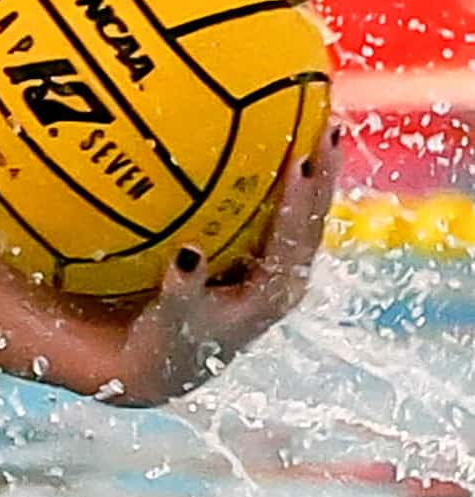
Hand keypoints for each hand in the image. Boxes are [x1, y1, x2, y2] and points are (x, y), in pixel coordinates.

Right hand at [94, 127, 341, 408]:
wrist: (168, 369)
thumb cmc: (167, 344)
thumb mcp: (171, 319)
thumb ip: (181, 289)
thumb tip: (188, 252)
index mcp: (272, 293)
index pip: (294, 238)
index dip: (299, 200)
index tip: (300, 160)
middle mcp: (286, 280)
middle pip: (315, 219)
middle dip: (325, 174)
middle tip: (329, 126)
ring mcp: (279, 272)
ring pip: (308, 216)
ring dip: (318, 174)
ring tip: (322, 127)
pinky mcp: (266, 265)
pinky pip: (286, 217)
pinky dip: (290, 186)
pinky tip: (283, 150)